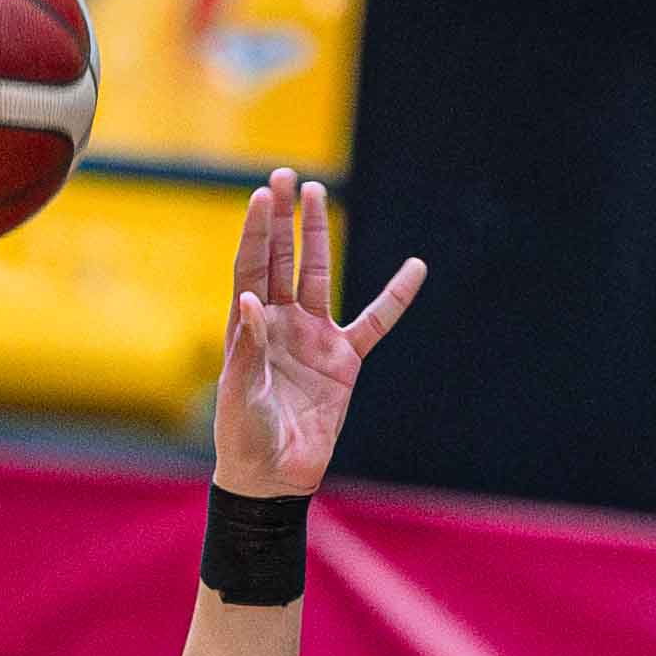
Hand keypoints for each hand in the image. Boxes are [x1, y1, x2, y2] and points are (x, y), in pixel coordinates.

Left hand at [211, 169, 425, 499]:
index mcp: (248, 328)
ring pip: (318, 275)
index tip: (263, 196)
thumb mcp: (239, 393)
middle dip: (284, 219)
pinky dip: (396, 297)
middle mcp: (280, 324)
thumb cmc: (244, 438)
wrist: (274, 479)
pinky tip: (415, 267)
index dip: (258, 232)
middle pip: (282, 260)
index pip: (252, 268)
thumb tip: (250, 300)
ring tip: (317, 194)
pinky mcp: (343, 361)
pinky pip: (375, 322)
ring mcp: (313, 338)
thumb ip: (247, 348)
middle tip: (286, 177)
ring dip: (317, 236)